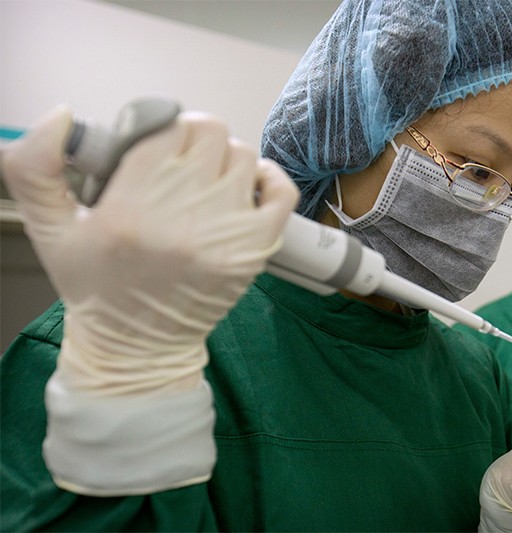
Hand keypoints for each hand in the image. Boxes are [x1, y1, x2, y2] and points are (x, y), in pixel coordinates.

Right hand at [1, 105, 298, 394]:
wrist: (139, 347)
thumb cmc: (95, 285)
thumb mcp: (49, 229)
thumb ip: (37, 167)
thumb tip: (61, 116)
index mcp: (131, 206)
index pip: (165, 127)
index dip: (159, 129)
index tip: (152, 148)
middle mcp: (184, 215)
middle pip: (209, 133)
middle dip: (191, 141)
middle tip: (178, 164)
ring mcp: (227, 232)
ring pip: (243, 155)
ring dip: (224, 160)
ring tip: (205, 182)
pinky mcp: (255, 249)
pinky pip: (281, 191)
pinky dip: (269, 178)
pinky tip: (247, 185)